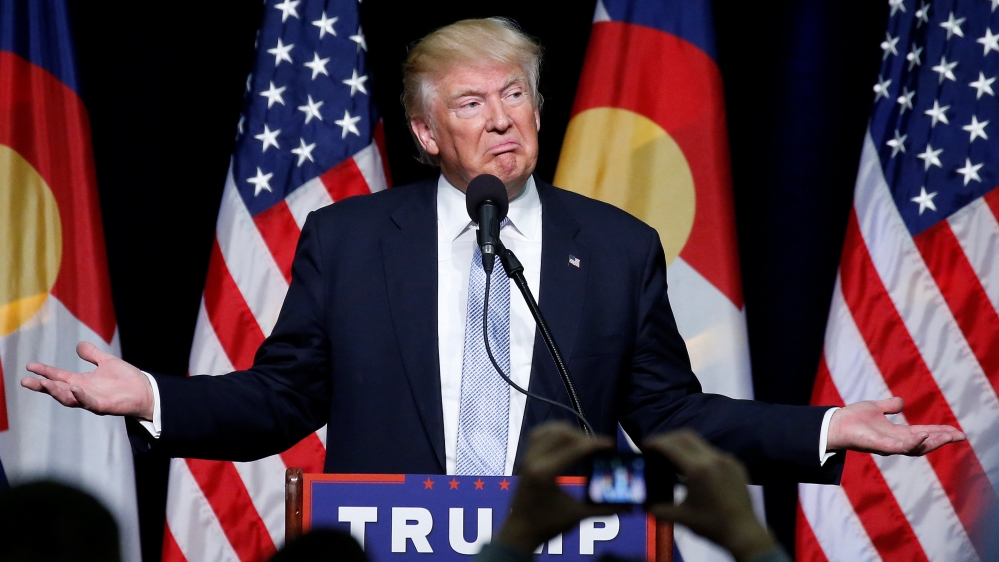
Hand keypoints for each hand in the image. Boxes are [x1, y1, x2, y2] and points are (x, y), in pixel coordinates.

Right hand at [22, 341, 153, 419]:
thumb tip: (79, 345)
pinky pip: (89, 402)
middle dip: (42, 386)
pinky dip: (81, 396)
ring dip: (57, 392)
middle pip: (58, 389)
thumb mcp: (106, 362)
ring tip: (45, 384)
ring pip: (69, 398)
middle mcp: (83, 392)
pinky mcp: (103, 406)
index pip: (59, 376)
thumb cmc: (126, 379)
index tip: (30, 366)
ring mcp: (92, 400)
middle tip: (26, 381)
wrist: (144, 390)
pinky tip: (74, 389)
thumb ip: (92, 355)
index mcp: (82, 382)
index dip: (45, 372)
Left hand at [497, 422, 623, 554]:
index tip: (610, 444)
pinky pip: (538, 434)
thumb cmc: (546, 525)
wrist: (519, 531)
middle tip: (598, 447)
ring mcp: (527, 457)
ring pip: (549, 430)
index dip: (594, 444)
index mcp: (546, 473)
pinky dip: (553, 432)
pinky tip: (566, 439)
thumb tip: (628, 506)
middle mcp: (534, 460)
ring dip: (568, 431)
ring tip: (584, 442)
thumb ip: (603, 509)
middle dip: (583, 437)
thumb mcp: (577, 516)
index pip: (574, 448)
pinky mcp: (525, 458)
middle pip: (562, 434)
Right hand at [643, 430, 776, 561]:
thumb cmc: (711, 525)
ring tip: (673, 457)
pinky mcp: (736, 464)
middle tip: (656, 448)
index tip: (644, 445)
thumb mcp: (682, 518)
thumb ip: (660, 510)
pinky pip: (712, 452)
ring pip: (699, 442)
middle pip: (684, 436)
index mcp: (697, 470)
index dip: (655, 443)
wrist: (744, 532)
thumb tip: (645, 506)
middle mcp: (712, 458)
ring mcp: (726, 459)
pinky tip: (694, 469)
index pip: (671, 446)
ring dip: (683, 445)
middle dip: (667, 438)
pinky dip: (698, 454)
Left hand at [827, 397, 964, 455]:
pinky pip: (900, 447)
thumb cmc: (852, 418)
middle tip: (960, 436)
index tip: (957, 431)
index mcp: (896, 433)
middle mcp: (895, 442)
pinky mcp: (880, 446)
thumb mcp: (875, 408)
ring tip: (948, 436)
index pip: (924, 433)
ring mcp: (888, 445)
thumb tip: (902, 403)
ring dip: (933, 442)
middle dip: (942, 440)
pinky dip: (913, 442)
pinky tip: (924, 434)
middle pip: (925, 443)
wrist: (834, 423)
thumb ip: (889, 406)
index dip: (940, 432)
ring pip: (916, 448)